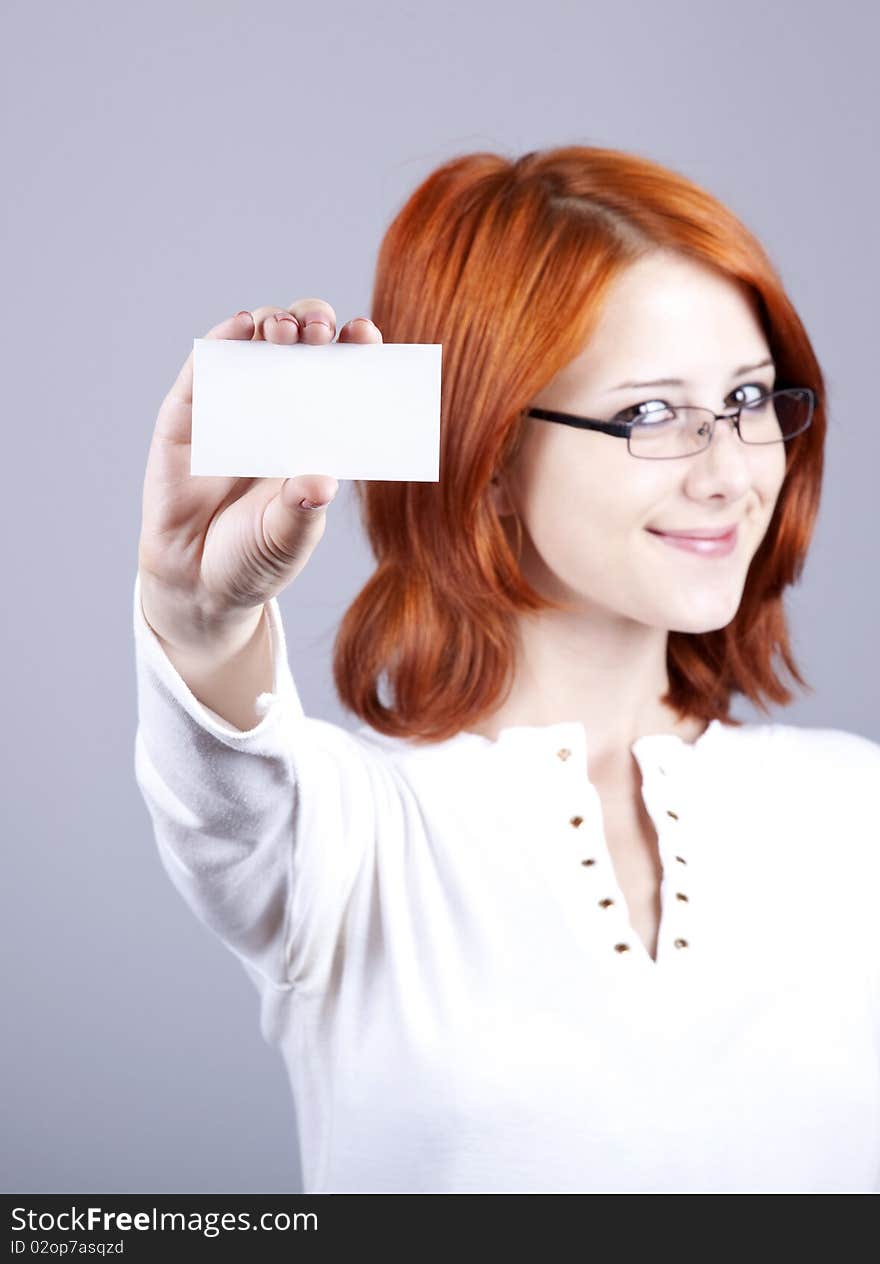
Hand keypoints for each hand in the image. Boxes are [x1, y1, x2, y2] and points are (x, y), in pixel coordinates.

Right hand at [137, 299, 381, 651]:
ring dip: (274, 323)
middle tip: (320, 332)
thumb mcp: (286, 539)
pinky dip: (224, 338)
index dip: (356, 352)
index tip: (367, 337)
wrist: (194, 581)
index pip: (343, 379)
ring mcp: (234, 405)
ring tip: (284, 330)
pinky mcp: (188, 411)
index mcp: (317, 434)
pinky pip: (206, 365)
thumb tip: (321, 482)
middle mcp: (280, 410)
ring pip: (257, 343)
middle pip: (303, 346)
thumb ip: (302, 510)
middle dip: (314, 325)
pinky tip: (241, 326)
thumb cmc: (254, 556)